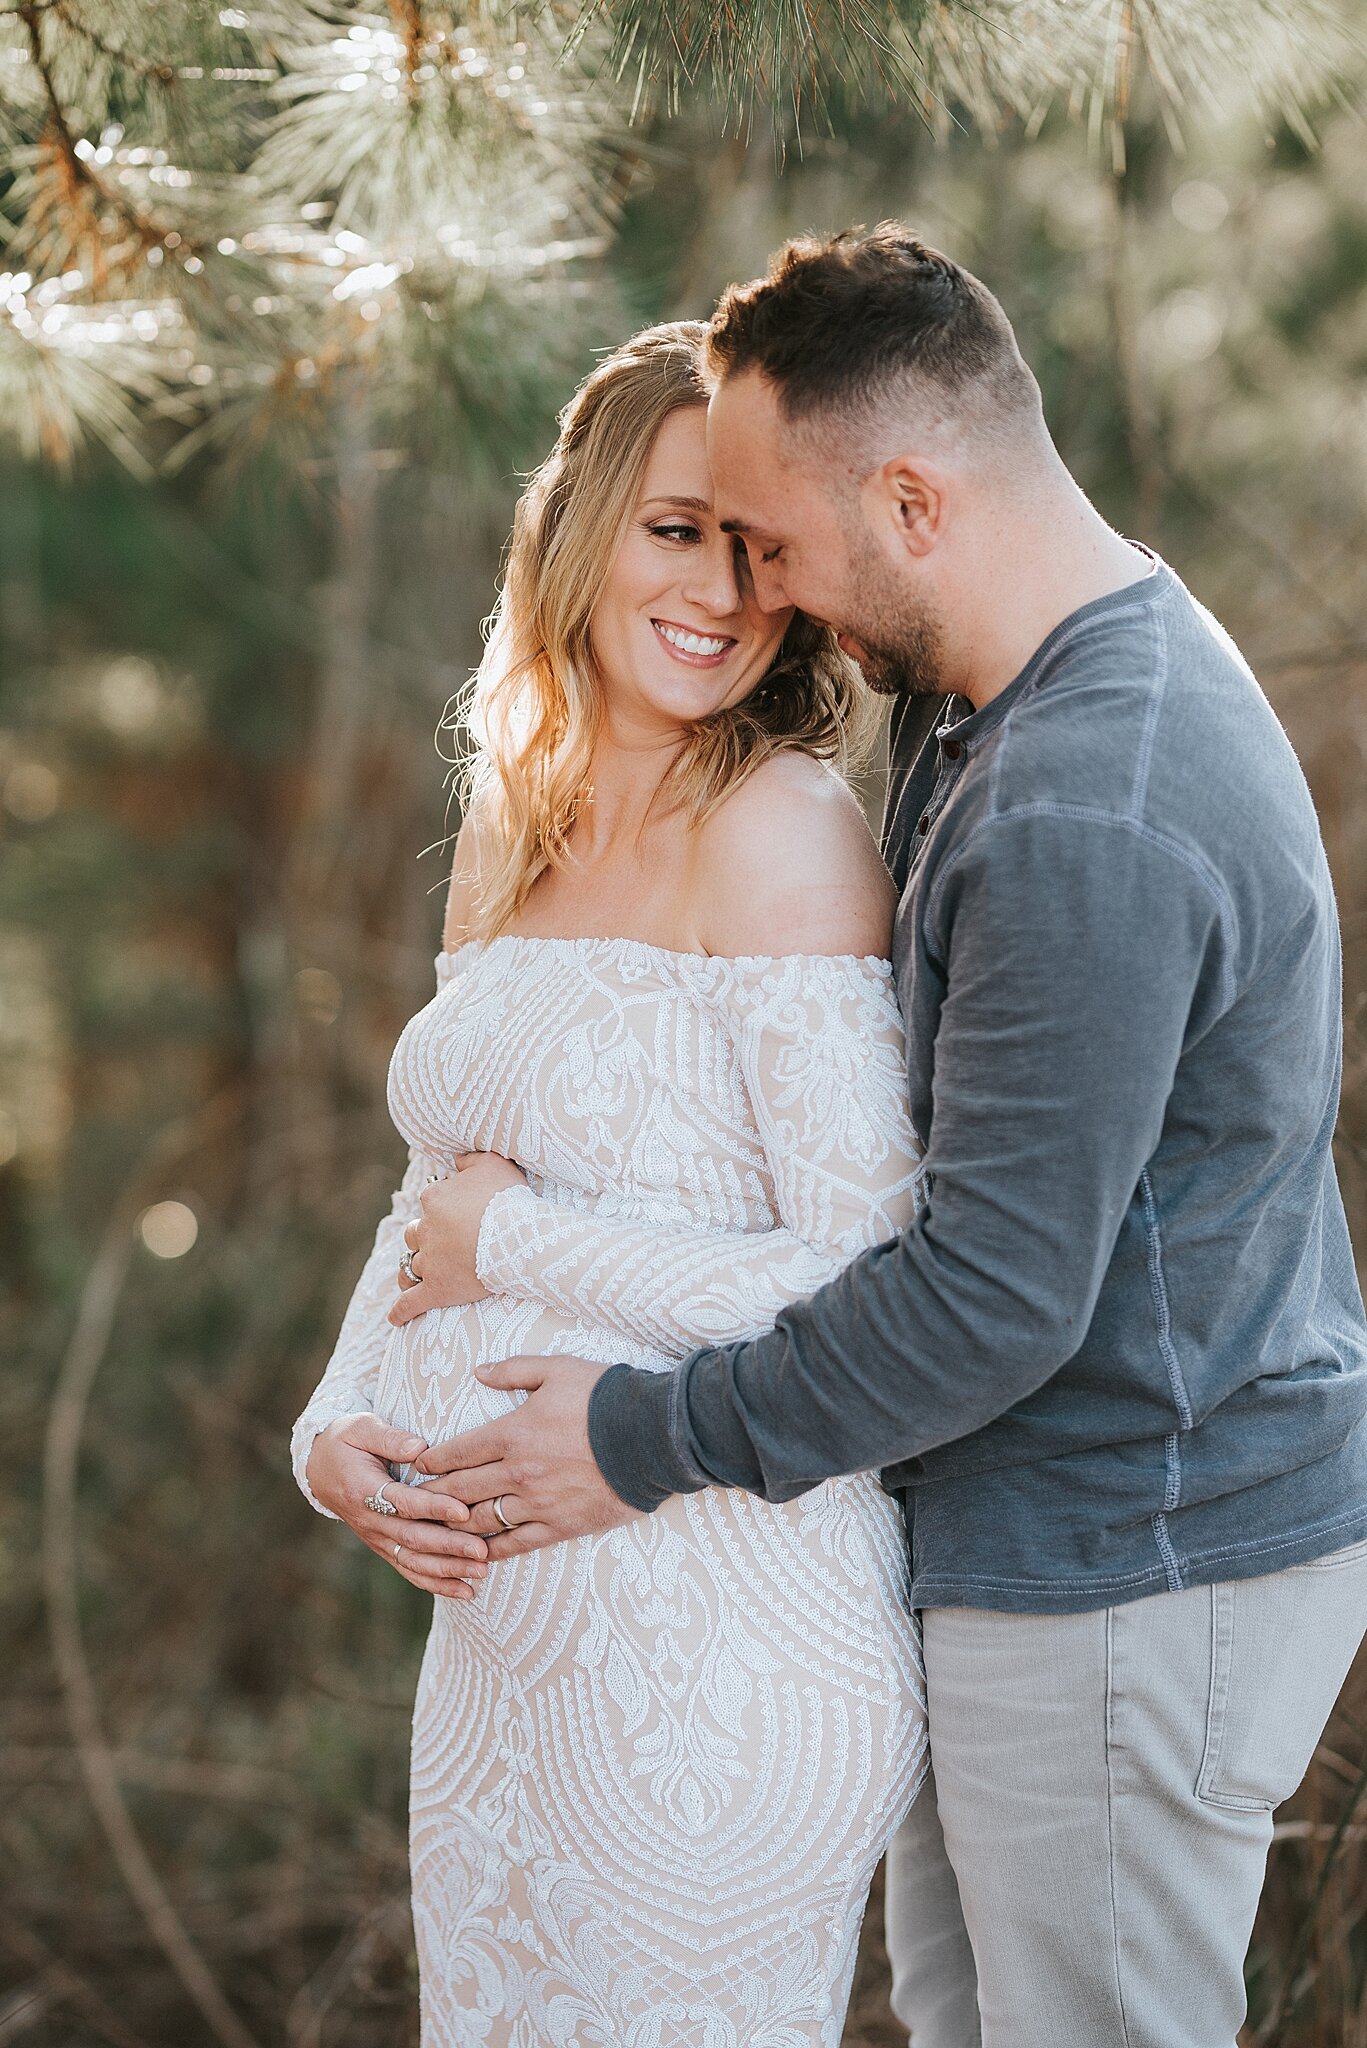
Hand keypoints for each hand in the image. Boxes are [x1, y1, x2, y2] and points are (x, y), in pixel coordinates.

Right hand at [305, 1412, 489, 1598]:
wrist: (320, 1468)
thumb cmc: (346, 1442)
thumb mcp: (361, 1428)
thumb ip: (389, 1437)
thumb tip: (420, 1448)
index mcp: (364, 1491)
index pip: (404, 1503)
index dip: (434, 1508)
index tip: (463, 1511)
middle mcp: (370, 1521)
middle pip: (413, 1538)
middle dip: (449, 1547)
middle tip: (482, 1551)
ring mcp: (377, 1539)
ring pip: (414, 1561)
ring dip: (448, 1570)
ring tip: (481, 1572)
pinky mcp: (384, 1547)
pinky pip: (410, 1570)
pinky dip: (436, 1583)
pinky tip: (464, 1591)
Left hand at [388, 1153, 526, 1323]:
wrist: (518, 1237)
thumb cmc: (509, 1199)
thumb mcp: (494, 1163)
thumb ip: (471, 1158)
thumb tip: (457, 1159)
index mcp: (434, 1200)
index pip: (430, 1202)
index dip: (444, 1209)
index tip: (462, 1214)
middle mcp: (426, 1230)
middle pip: (414, 1234)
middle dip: (424, 1238)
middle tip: (444, 1244)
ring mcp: (430, 1262)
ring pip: (412, 1266)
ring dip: (416, 1269)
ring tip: (421, 1276)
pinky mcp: (436, 1289)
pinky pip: (410, 1302)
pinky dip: (401, 1311)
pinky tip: (396, 1318)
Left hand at [411, 1356, 642, 1557]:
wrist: (654, 1436)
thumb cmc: (606, 1397)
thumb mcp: (557, 1370)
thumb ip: (514, 1370)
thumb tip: (479, 1372)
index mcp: (514, 1432)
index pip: (459, 1451)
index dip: (434, 1460)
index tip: (420, 1466)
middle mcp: (518, 1471)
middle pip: (461, 1490)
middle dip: (433, 1497)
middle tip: (413, 1503)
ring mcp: (538, 1502)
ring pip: (482, 1520)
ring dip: (455, 1526)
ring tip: (437, 1530)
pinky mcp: (561, 1526)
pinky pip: (517, 1544)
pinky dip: (492, 1551)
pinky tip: (477, 1555)